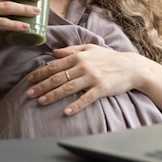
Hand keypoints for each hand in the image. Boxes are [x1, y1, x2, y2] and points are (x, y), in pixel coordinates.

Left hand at [26, 44, 151, 115]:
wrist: (132, 67)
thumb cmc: (109, 57)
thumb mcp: (90, 49)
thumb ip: (71, 50)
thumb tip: (53, 53)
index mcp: (78, 56)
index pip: (54, 66)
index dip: (40, 74)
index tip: (29, 80)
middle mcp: (83, 66)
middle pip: (57, 77)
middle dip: (41, 86)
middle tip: (29, 94)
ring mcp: (92, 78)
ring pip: (68, 87)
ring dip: (53, 95)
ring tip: (41, 102)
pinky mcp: (101, 89)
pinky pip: (86, 98)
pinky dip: (75, 105)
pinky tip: (66, 112)